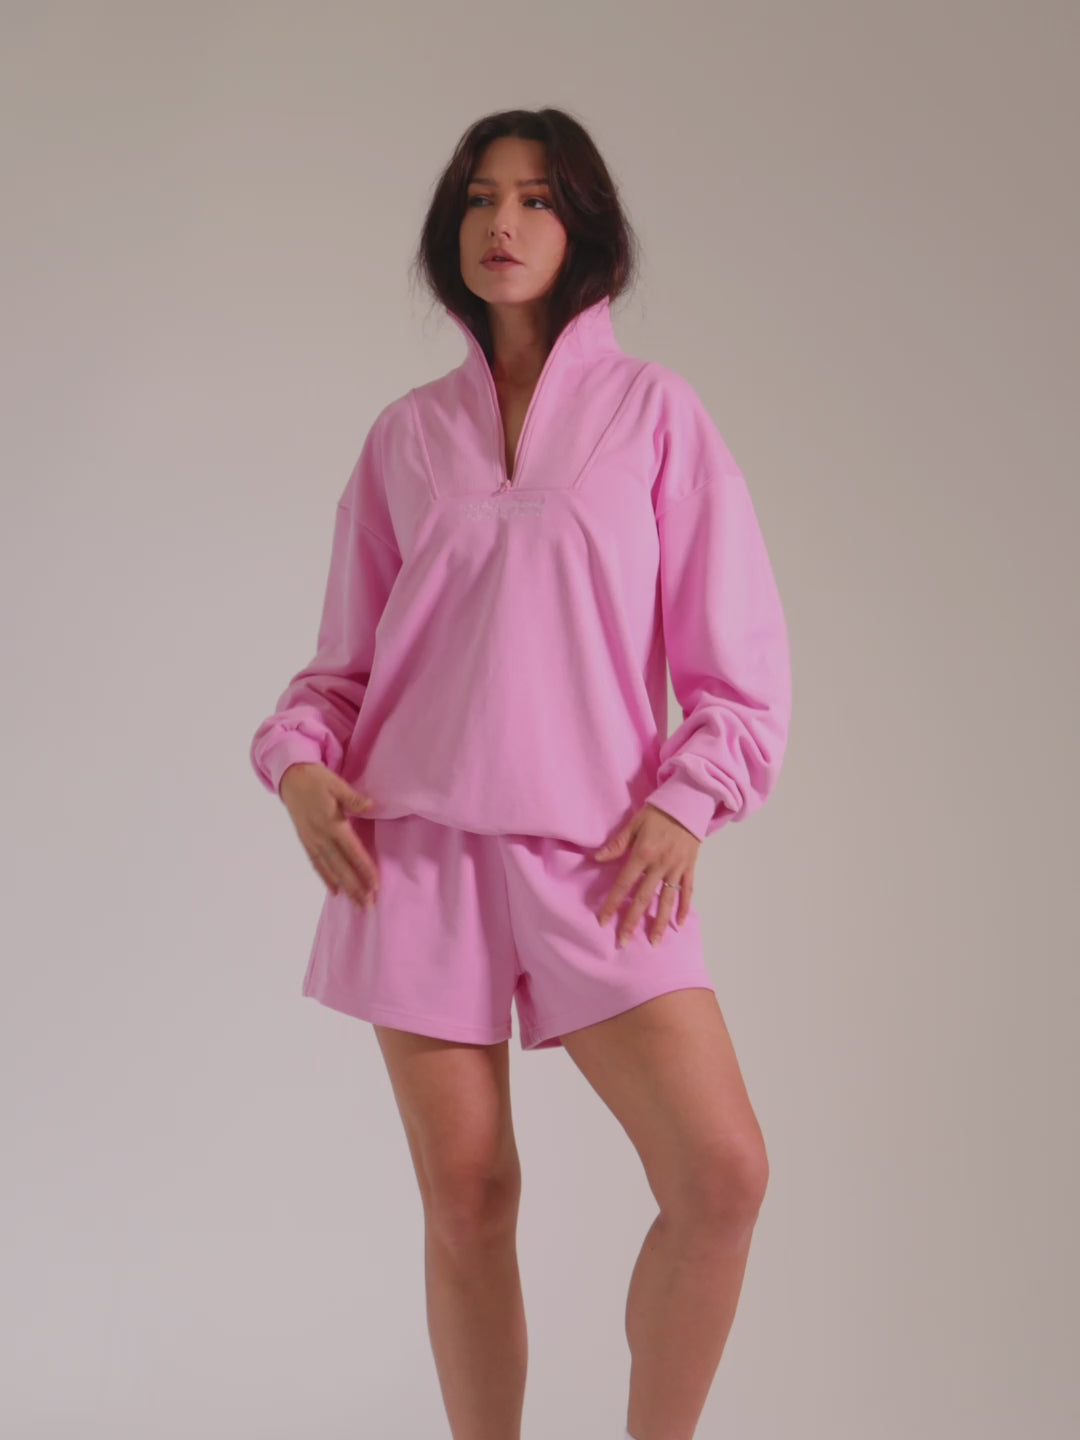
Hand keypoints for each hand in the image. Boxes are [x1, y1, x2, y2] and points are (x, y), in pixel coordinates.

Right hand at [279, 763, 379, 908]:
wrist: (290, 777)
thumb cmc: (317, 779)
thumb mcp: (337, 784)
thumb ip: (353, 798)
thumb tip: (371, 806)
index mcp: (332, 823)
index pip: (352, 851)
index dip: (364, 869)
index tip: (375, 885)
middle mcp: (321, 836)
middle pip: (341, 866)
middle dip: (355, 887)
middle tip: (368, 905)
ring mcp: (311, 840)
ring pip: (329, 869)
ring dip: (344, 887)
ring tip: (356, 903)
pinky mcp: (305, 840)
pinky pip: (316, 863)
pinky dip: (325, 878)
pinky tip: (334, 890)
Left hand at [593, 803, 699, 947]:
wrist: (689, 802)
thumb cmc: (659, 811)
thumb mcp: (635, 822)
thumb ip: (618, 843)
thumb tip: (598, 858)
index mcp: (643, 854)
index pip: (624, 884)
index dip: (613, 903)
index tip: (604, 921)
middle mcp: (660, 865)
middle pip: (643, 898)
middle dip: (632, 922)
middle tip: (624, 942)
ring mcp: (677, 868)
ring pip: (666, 900)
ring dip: (660, 923)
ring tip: (655, 942)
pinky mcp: (689, 867)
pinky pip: (687, 891)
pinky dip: (684, 907)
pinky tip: (679, 923)